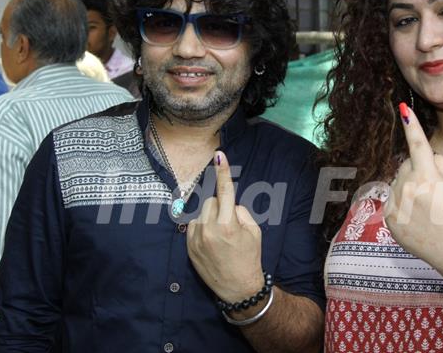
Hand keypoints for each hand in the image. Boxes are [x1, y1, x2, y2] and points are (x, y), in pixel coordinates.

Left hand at [187, 151, 263, 302]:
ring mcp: (196, 239)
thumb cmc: (250, 257)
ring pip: (202, 212)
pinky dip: (202, 226)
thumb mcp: (254, 231)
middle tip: (230, 222)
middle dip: (220, 205)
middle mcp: (209, 230)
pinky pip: (194, 224)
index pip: (225, 191)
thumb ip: (240, 211)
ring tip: (220, 235)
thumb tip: (228, 203)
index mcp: (228, 225)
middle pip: (211, 200)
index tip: (219, 155)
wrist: (238, 287)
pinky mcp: (188, 246)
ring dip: (211, 216)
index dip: (223, 172)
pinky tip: (211, 241)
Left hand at [384, 103, 442, 274]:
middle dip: (418, 170)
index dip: (412, 126)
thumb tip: (426, 156)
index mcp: (428, 179)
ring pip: (398, 182)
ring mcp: (396, 206)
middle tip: (435, 191)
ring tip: (427, 207)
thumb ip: (442, 163)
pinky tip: (417, 216)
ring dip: (409, 186)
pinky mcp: (389, 219)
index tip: (403, 109)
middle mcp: (408, 190)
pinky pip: (392, 199)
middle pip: (407, 165)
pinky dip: (402, 202)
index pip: (419, 146)